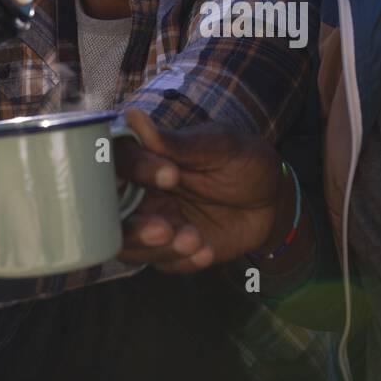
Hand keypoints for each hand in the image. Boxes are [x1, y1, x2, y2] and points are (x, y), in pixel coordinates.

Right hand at [114, 109, 288, 272]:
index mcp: (144, 158)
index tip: (171, 175)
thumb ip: (177, 142)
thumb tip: (134, 117)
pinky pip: (162, 263)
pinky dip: (182, 261)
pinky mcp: (169, 251)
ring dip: (157, 249)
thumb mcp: (218, 146)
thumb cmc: (241, 160)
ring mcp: (151, 223)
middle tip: (166, 229)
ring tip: (194, 239)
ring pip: (128, 246)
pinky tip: (206, 250)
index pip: (117, 161)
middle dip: (134, 227)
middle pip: (108, 214)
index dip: (136, 169)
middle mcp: (138, 192)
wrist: (272, 197)